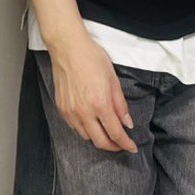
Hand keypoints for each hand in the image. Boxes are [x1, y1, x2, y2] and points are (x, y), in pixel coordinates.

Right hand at [48, 35, 136, 153]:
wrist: (67, 47)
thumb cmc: (91, 57)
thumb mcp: (113, 79)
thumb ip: (120, 104)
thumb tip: (127, 123)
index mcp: (100, 103)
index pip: (115, 133)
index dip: (126, 143)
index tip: (132, 147)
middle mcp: (84, 112)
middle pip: (100, 142)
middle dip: (113, 146)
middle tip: (121, 143)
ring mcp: (70, 111)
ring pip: (86, 137)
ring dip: (98, 138)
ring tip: (106, 132)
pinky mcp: (61, 108)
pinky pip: (74, 127)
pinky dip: (85, 130)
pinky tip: (91, 123)